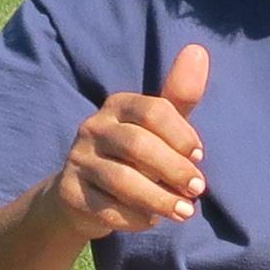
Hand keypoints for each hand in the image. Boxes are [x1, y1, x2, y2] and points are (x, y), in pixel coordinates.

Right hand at [53, 46, 210, 238]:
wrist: (82, 196)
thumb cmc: (133, 156)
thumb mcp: (157, 126)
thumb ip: (179, 95)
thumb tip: (198, 49)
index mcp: (118, 105)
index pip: (153, 111)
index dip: (181, 134)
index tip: (199, 156)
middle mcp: (93, 127)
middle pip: (138, 145)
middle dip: (174, 169)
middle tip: (198, 190)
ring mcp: (78, 160)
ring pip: (122, 180)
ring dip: (159, 198)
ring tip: (185, 212)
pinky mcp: (70, 192)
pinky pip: (106, 208)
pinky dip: (135, 218)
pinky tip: (152, 220)